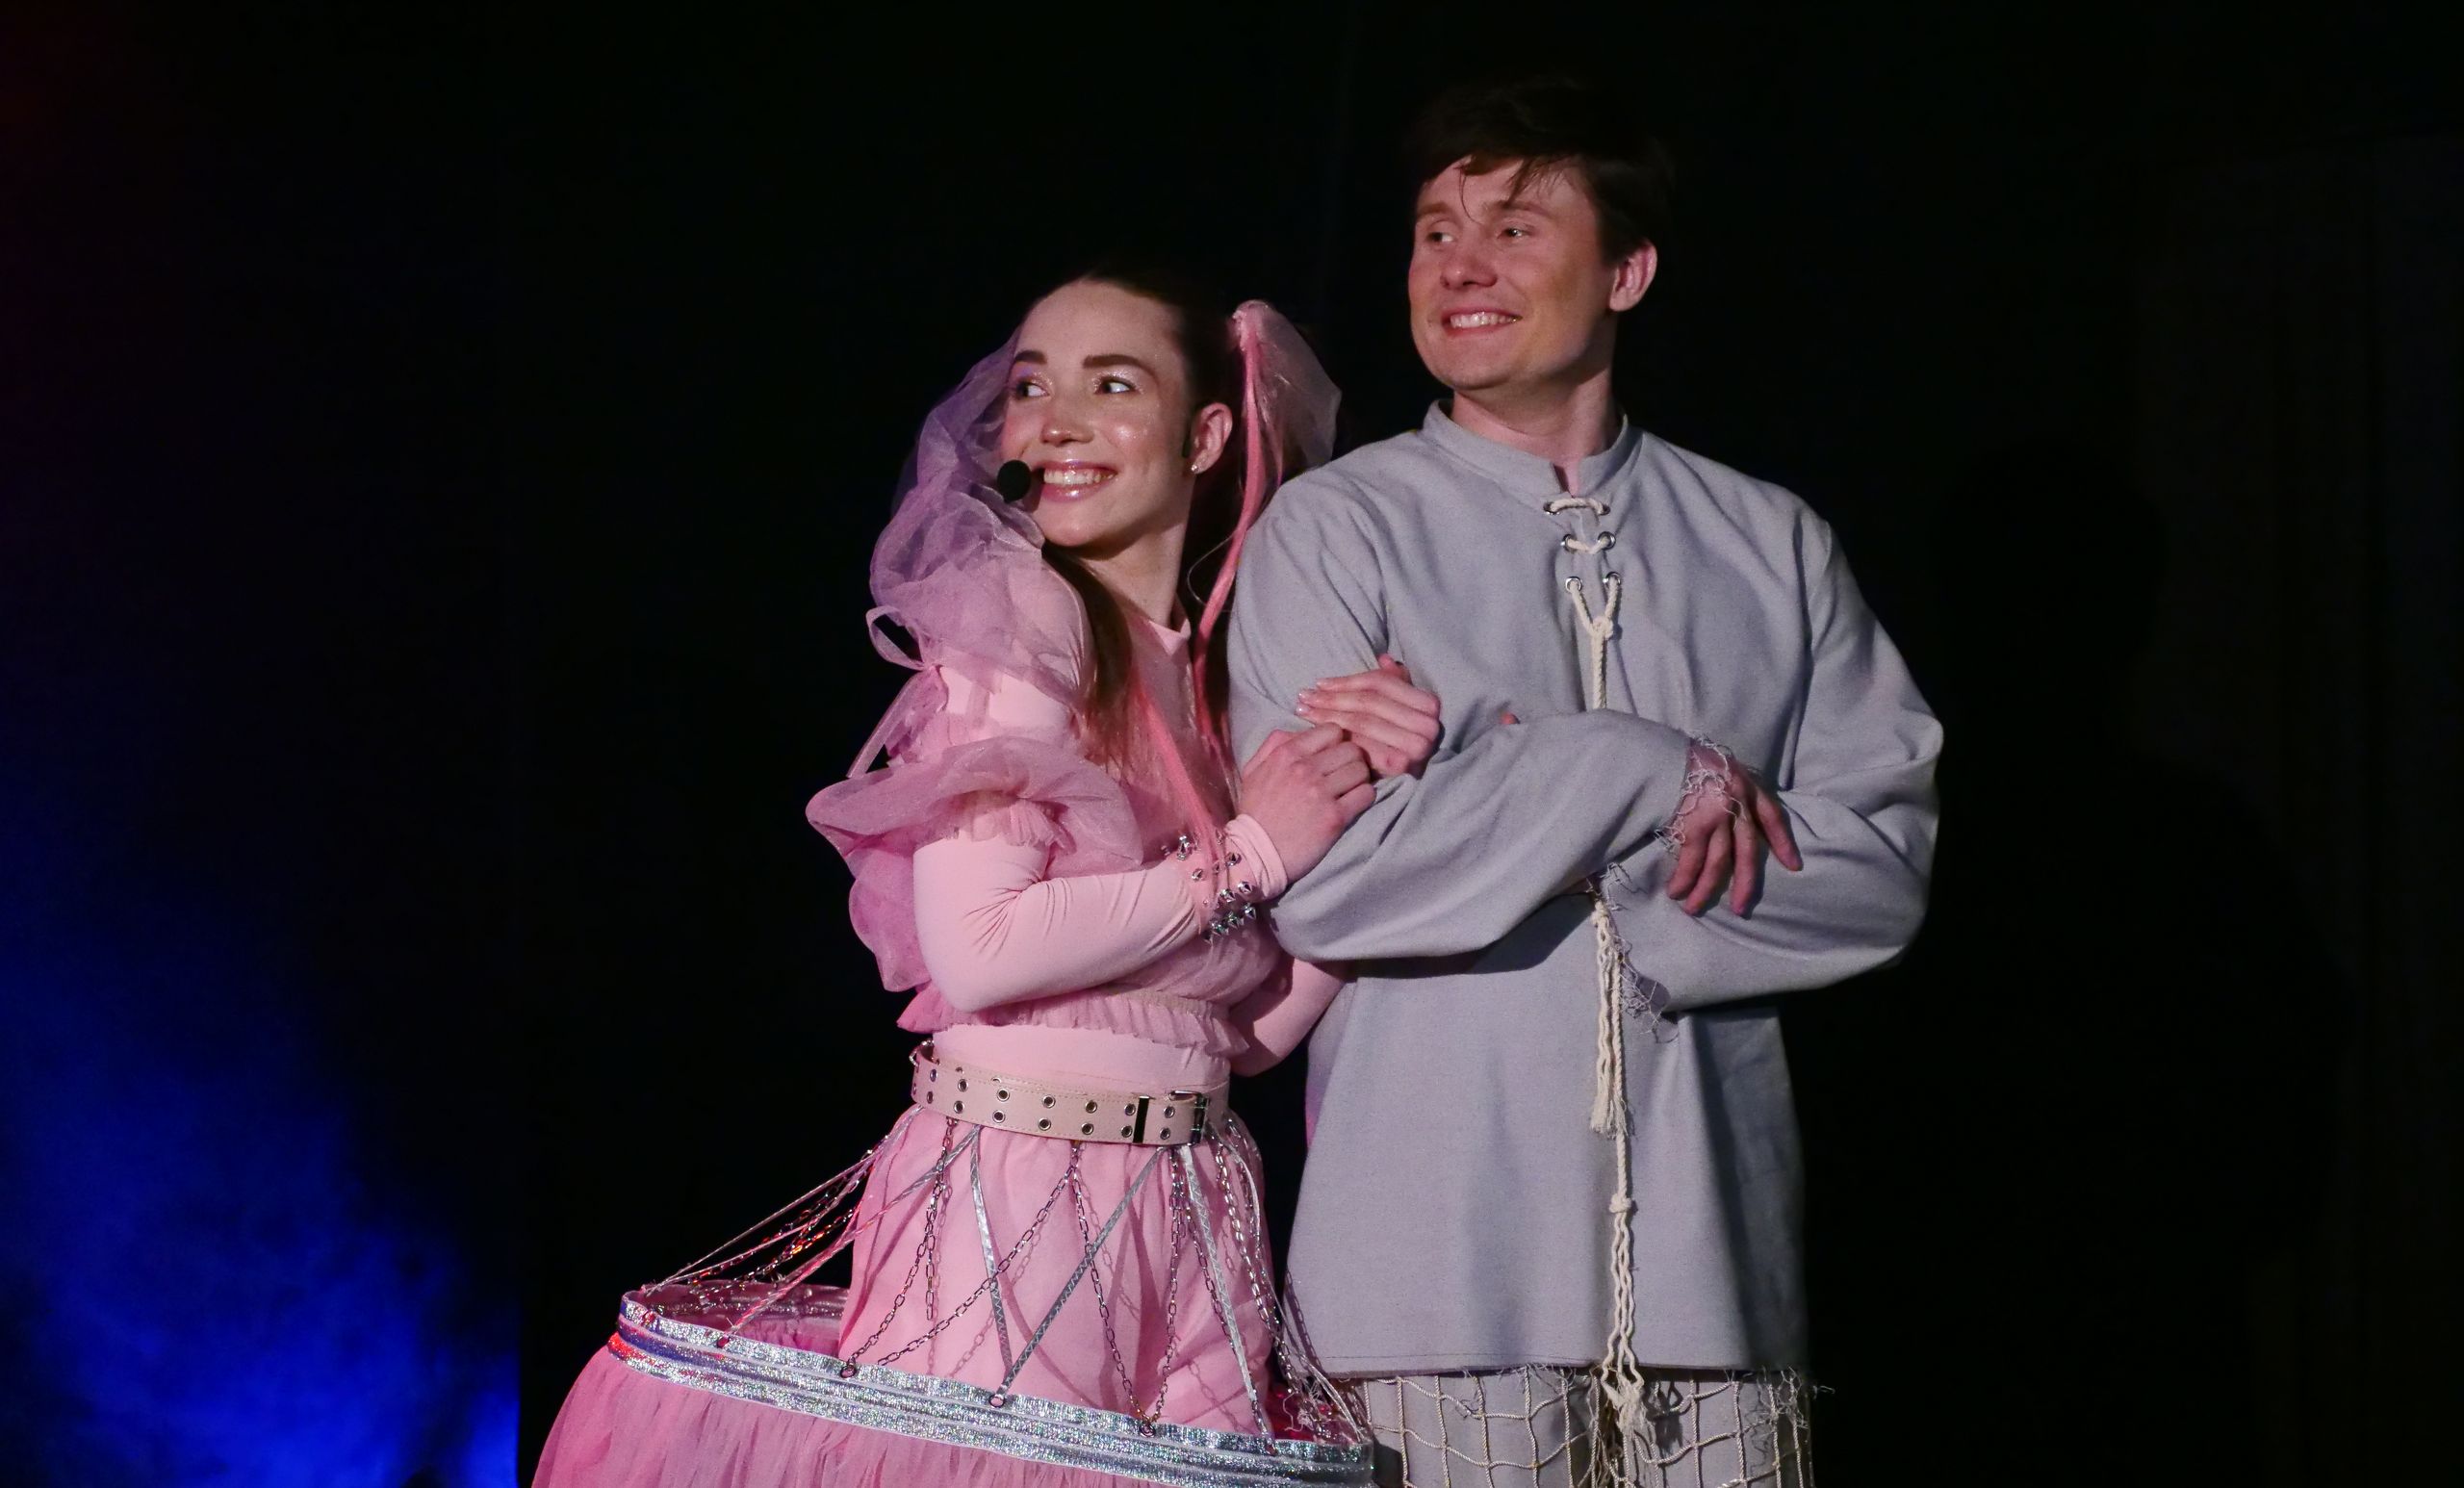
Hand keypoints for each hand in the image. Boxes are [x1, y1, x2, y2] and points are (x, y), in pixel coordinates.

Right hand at [1237, 724, 1373, 881]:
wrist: (1255, 853)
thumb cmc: (1255, 812)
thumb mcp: (1253, 770)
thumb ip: (1274, 744)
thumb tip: (1300, 729)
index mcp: (1287, 753)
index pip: (1333, 730)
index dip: (1336, 742)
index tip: (1332, 756)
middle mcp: (1305, 768)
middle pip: (1352, 749)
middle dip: (1351, 760)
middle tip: (1344, 774)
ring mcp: (1321, 792)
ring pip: (1361, 770)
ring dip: (1359, 779)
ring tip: (1348, 790)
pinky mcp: (1334, 817)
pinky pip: (1366, 794)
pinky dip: (1363, 798)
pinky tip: (1352, 804)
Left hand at [1293, 655, 1442, 778]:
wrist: (1411, 790)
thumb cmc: (1396, 741)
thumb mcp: (1398, 708)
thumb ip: (1395, 683)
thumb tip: (1383, 659)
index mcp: (1429, 704)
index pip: (1379, 683)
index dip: (1347, 681)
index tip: (1320, 683)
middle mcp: (1428, 724)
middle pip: (1368, 703)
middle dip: (1332, 698)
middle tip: (1303, 697)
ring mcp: (1417, 746)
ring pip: (1362, 721)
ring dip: (1328, 715)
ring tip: (1303, 710)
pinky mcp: (1400, 765)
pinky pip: (1361, 745)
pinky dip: (1336, 739)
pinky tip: (1315, 734)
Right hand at [1666, 744, 1802, 916]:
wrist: (1669, 752)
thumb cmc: (1692, 759)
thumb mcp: (1725, 767)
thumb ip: (1734, 789)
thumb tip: (1733, 817)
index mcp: (1748, 788)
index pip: (1773, 817)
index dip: (1783, 842)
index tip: (1793, 866)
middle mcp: (1737, 805)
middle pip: (1747, 851)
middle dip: (1746, 882)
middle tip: (1741, 909)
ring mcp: (1716, 817)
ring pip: (1718, 862)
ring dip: (1706, 888)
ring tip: (1694, 908)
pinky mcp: (1693, 824)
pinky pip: (1691, 859)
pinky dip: (1685, 878)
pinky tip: (1677, 892)